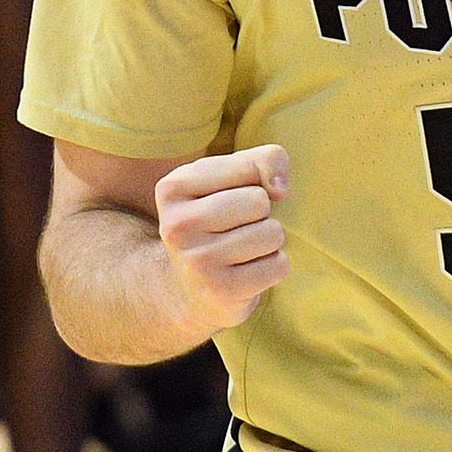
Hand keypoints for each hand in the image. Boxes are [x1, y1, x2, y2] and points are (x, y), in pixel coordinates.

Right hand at [151, 145, 289, 333]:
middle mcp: (177, 225)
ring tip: (242, 250)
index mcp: (172, 187)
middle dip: (261, 214)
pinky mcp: (221, 291)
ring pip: (272, 233)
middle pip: (259, 201)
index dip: (255, 182)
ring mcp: (197, 261)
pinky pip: (278, 265)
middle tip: (236, 228)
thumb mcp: (231, 178)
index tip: (232, 198)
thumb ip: (263, 159)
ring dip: (268, 242)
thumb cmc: (218, 220)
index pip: (248, 167)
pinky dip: (272, 267)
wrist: (189, 287)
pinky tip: (247, 271)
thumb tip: (279, 189)